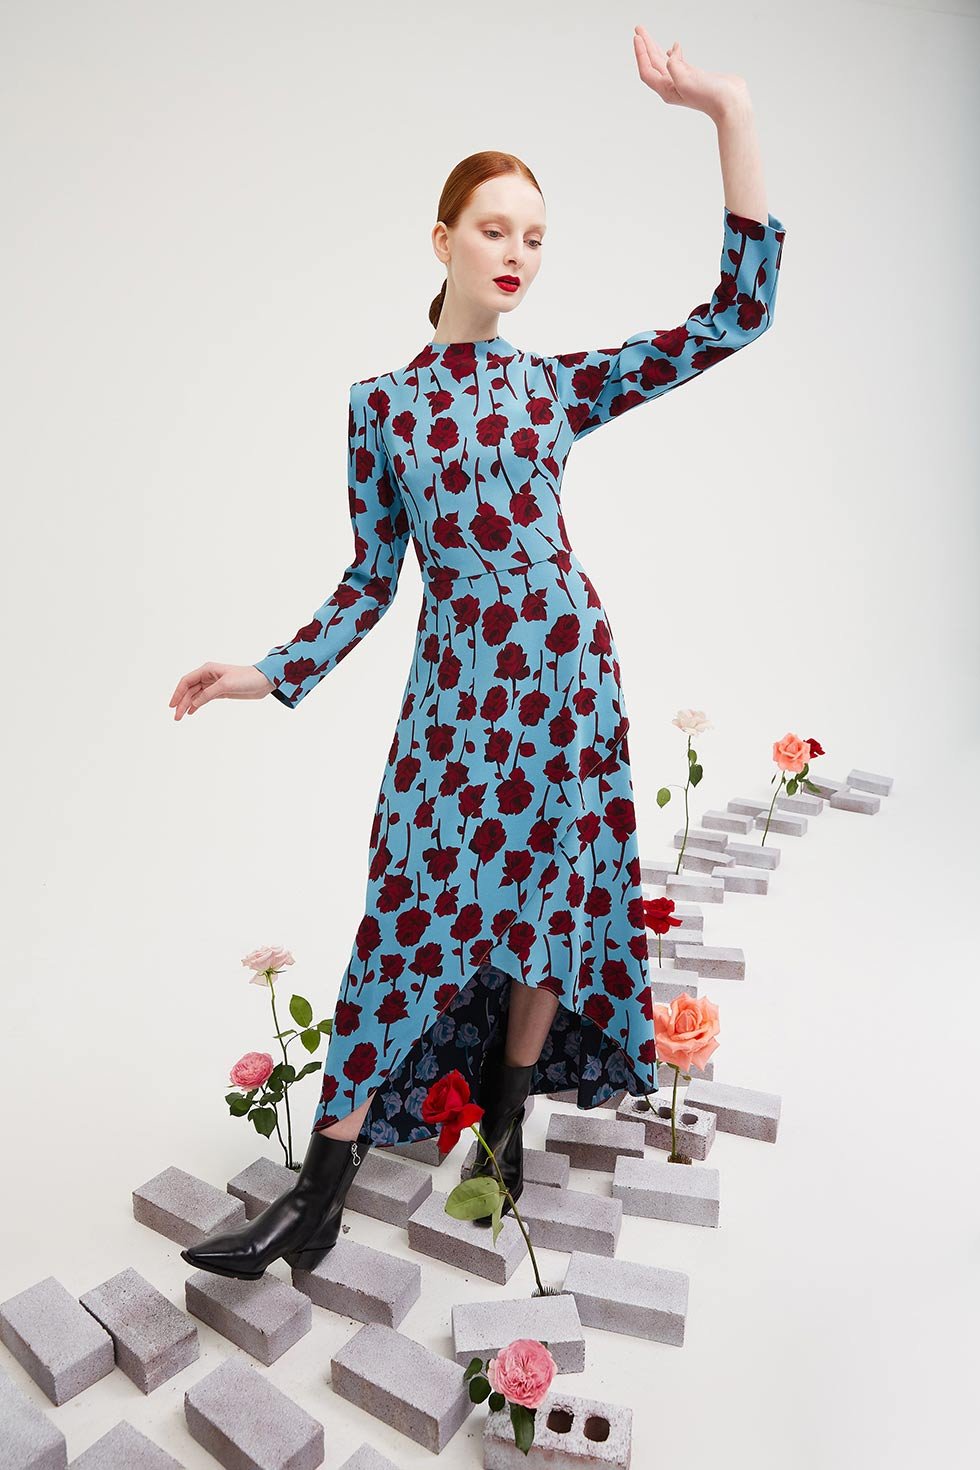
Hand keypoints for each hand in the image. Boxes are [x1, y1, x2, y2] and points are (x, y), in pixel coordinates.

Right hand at [169, 662, 273, 719]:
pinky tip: (192, 712)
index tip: (172, 705)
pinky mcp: (220, 692)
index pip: (187, 681)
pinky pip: (204, 698)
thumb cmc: (246, 678)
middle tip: (176, 717)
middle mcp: (208, 675)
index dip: (178, 693)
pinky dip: (197, 705)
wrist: (263, 681)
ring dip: (188, 705)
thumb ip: (208, 694)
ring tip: (181, 717)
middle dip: (182, 702)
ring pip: (196, 695)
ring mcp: (214, 684)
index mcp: (207, 670)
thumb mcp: (225, 686)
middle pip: (189, 690)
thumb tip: (194, 703)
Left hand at [632, 26, 749, 123]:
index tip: (637, 36)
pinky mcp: (694, 76)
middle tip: (638, 28)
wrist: (730, 102)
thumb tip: (672, 53)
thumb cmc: (709, 96)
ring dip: (655, 47)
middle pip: (652, 64)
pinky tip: (672, 48)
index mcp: (666, 90)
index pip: (647, 70)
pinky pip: (678, 63)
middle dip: (645, 45)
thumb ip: (674, 66)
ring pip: (664, 61)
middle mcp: (672, 86)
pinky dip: (673, 53)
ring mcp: (683, 80)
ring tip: (648, 35)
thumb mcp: (686, 81)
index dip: (640, 53)